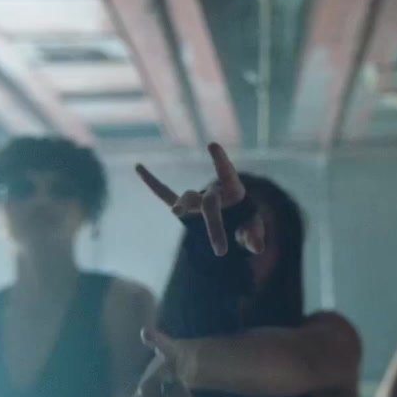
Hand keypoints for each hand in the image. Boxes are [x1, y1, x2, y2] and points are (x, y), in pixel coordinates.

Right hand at [136, 143, 265, 256]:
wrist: (232, 226)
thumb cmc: (245, 223)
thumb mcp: (253, 229)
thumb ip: (254, 236)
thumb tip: (257, 247)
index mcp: (233, 191)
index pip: (228, 175)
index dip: (221, 161)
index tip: (212, 145)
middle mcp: (214, 192)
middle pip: (210, 203)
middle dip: (214, 226)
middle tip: (221, 251)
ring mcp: (197, 199)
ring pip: (188, 199)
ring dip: (183, 206)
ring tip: (177, 211)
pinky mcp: (184, 209)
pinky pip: (165, 194)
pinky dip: (152, 183)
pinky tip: (139, 168)